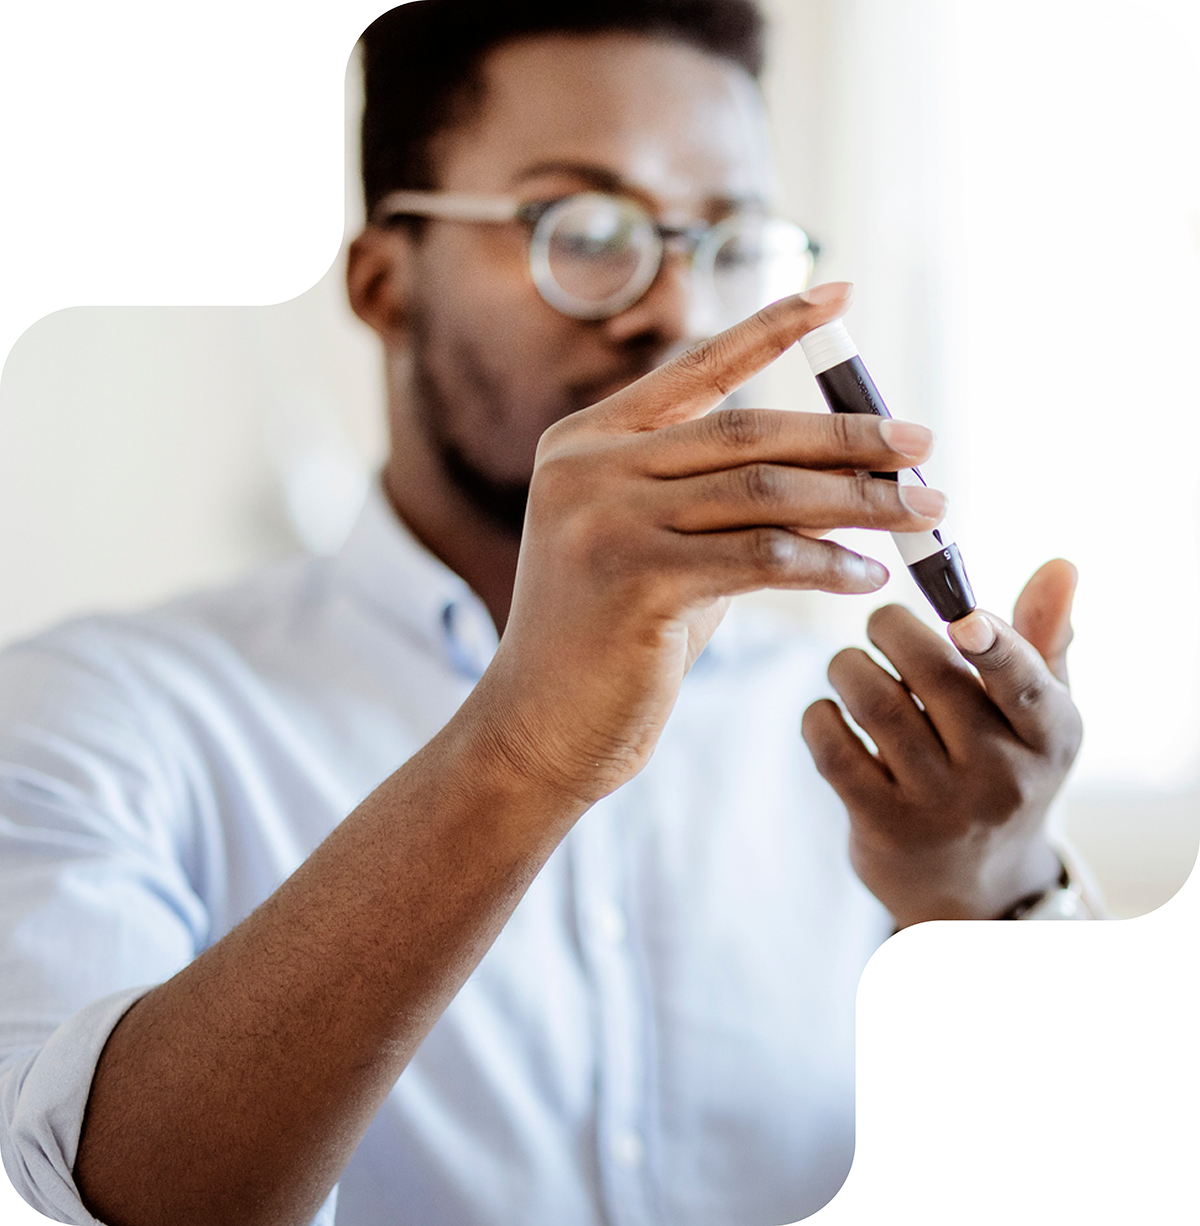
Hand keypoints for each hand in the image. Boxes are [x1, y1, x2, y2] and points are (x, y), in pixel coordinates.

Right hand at [468, 285, 948, 805]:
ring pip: (764, 491)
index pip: (696, 370)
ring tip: (924, 510)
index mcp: (588, 442)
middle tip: (923, 443)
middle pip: (749, 431)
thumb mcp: (668, 553)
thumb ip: (730, 510)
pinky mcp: (633, 578)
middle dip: (848, 436)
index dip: (773, 327)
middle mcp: (590, 467)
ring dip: (857, 500)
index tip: (840, 296)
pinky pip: (761, 557)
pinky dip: (827, 563)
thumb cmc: (610, 642)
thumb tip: (843, 485)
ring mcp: (605, 518)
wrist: (538, 728)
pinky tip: (869, 574)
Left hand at [801, 560, 1082, 925]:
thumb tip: (1060, 565)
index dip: (996, 646)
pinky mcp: (884, 826)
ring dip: (848, 666)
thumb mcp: (1038, 717)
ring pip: (875, 703)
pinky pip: (834, 750)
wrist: (973, 887)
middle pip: (933, 675)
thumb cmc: (1003, 770)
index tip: (963, 616)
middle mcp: (1002, 776)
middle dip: (891, 628)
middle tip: (880, 624)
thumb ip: (1042, 639)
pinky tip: (830, 711)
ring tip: (851, 666)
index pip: (1027, 687)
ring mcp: (941, 807)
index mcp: (1051, 737)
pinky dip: (821, 715)